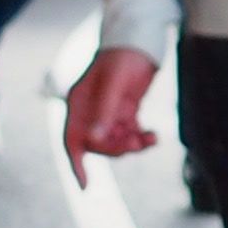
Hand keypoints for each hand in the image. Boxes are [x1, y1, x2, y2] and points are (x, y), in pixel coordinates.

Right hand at [64, 46, 162, 183]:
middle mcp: (91, 112)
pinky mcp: (126, 112)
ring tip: (150, 138)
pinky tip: (155, 135)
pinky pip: (131, 134)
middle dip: (116, 149)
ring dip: (133, 145)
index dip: (76, 163)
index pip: (72, 139)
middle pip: (98, 144)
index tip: (85, 186)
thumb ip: (104, 111)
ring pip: (117, 142)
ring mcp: (109, 113)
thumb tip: (95, 139)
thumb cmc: (123, 57)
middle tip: (136, 144)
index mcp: (79, 104)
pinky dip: (143, 138)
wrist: (141, 41)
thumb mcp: (114, 84)